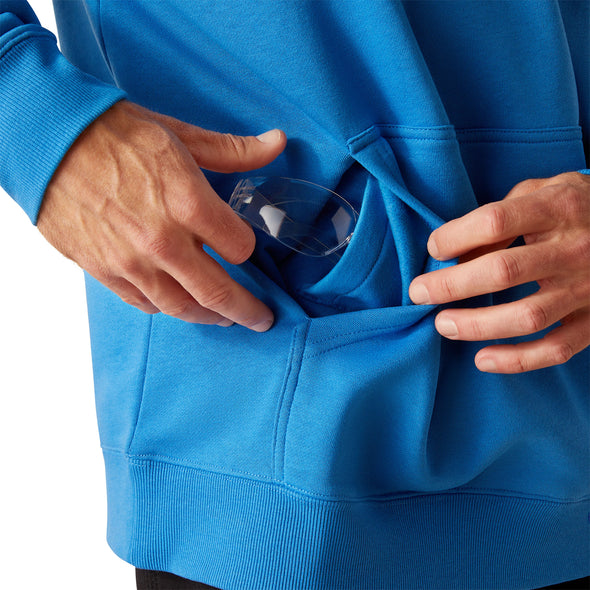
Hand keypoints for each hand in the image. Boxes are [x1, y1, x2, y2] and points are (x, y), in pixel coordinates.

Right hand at [37, 101, 285, 330]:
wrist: (47, 138)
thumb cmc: (114, 133)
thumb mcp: (180, 135)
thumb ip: (233, 150)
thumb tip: (277, 143)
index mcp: (188, 203)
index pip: (240, 247)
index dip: (248, 247)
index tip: (245, 245)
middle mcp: (164, 241)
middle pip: (219, 292)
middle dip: (248, 310)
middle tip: (263, 319)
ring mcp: (132, 262)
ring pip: (182, 307)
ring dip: (210, 317)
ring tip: (225, 318)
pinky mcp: (105, 270)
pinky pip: (145, 303)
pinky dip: (168, 307)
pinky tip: (179, 303)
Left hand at [409, 172, 589, 372]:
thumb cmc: (576, 207)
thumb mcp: (543, 191)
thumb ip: (502, 214)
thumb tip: (454, 251)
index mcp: (557, 209)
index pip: (496, 222)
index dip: (456, 236)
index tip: (433, 249)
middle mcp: (573, 250)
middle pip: (503, 271)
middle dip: (451, 285)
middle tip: (418, 293)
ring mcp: (587, 289)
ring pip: (527, 316)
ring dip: (476, 325)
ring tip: (443, 324)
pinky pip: (556, 349)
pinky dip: (517, 360)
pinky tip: (482, 359)